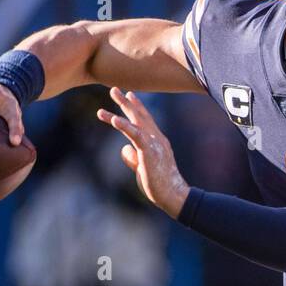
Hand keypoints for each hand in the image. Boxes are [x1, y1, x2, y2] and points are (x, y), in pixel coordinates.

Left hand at [97, 87, 188, 216]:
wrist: (172, 195)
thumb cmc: (159, 185)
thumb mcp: (142, 168)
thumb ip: (133, 157)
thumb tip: (124, 148)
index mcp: (156, 142)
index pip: (144, 121)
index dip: (135, 108)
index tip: (127, 95)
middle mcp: (156, 138)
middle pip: (140, 115)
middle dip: (127, 102)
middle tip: (114, 89)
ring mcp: (154, 143)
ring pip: (136, 120)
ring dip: (124, 106)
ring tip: (112, 94)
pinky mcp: (149, 151)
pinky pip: (135, 135)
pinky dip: (124, 126)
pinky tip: (114, 119)